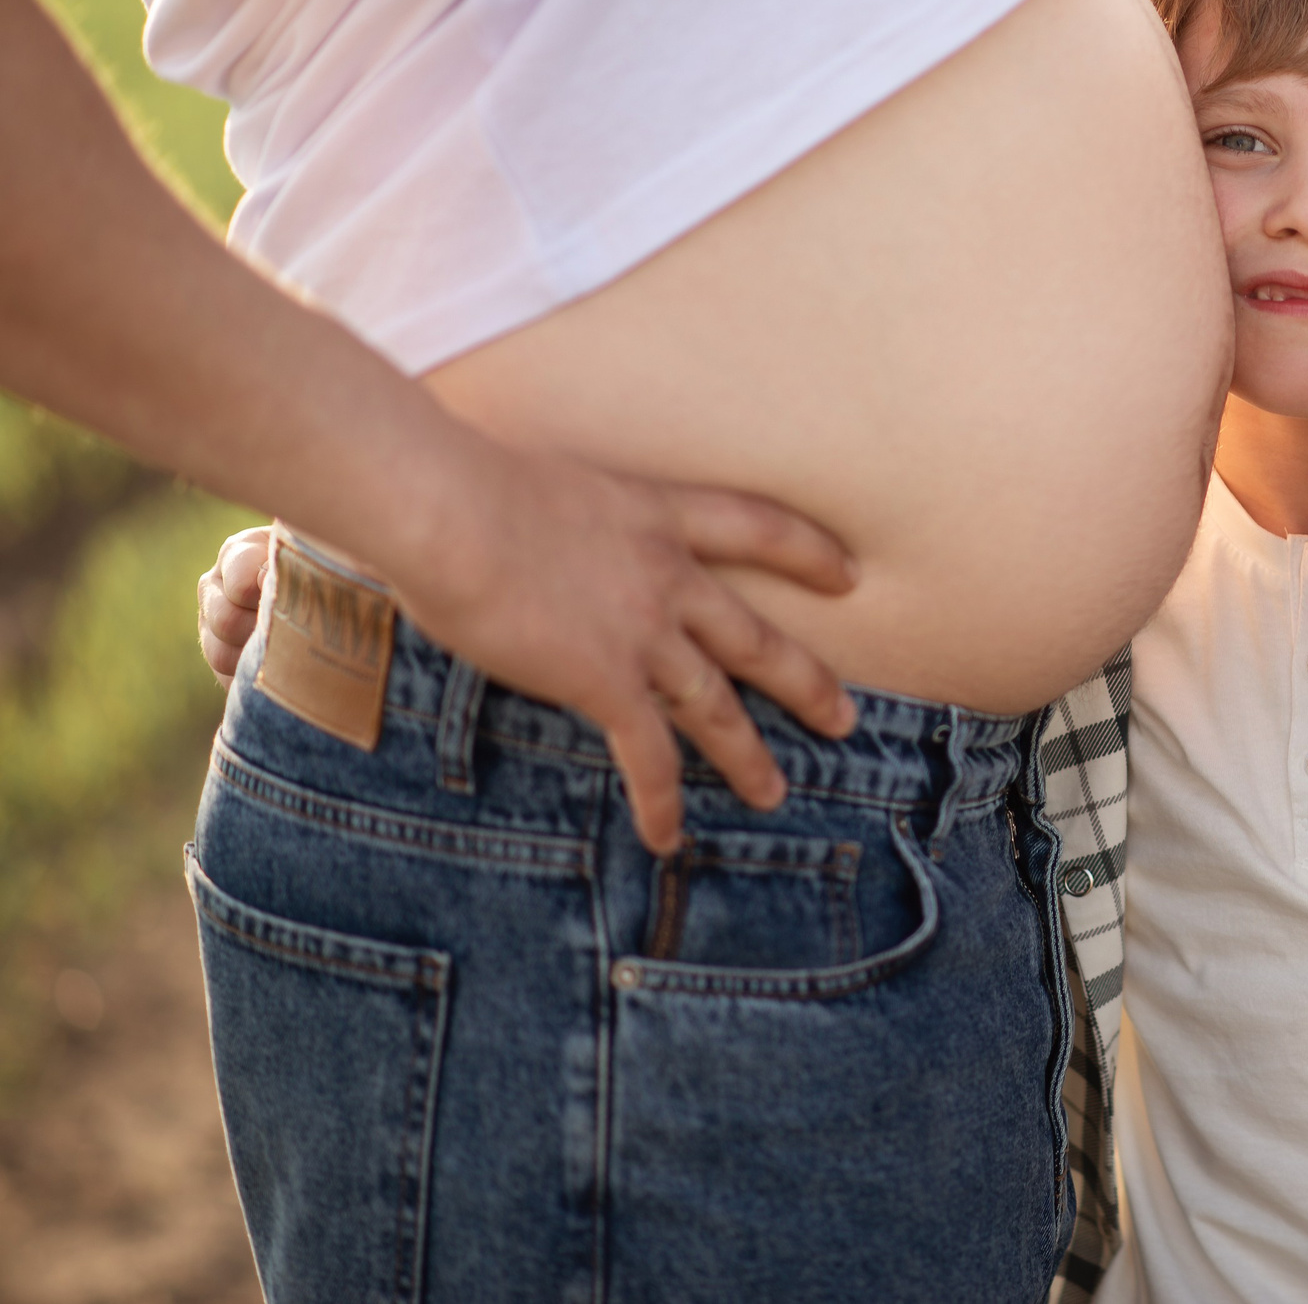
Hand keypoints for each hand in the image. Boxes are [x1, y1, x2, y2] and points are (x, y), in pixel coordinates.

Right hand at [203, 450, 861, 854]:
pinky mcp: (605, 680)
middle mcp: (668, 575)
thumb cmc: (462, 480)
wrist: (450, 506)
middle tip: (843, 719)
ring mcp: (644, 631)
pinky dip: (660, 800)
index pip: (758, 527)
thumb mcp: (537, 484)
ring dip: (747, 757)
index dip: (810, 552)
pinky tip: (667, 837)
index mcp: (657, 514)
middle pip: (756, 638)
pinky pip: (648, 754)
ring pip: (717, 706)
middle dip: (805, 683)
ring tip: (774, 793)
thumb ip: (555, 522)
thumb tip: (518, 539)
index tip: (848, 574)